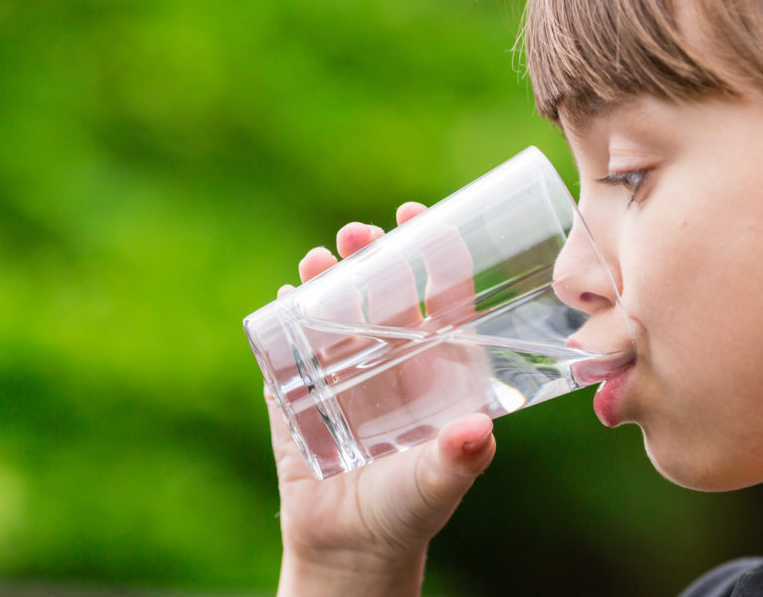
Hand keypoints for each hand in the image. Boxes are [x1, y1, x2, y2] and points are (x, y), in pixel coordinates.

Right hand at [267, 202, 496, 596]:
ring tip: (317, 259)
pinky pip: (292, 344)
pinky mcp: (302, 390)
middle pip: (386, 290)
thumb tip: (478, 431)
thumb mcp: (439, 482)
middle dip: (373, 255)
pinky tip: (284, 299)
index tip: (420, 216)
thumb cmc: (410, 509)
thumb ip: (459, 459)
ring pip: (337, 308)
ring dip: (327, 278)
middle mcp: (394, 359)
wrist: (351, 548)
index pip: (442, 296)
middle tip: (359, 235)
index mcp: (438, 367)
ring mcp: (346, 370)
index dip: (434, 254)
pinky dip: (286, 318)